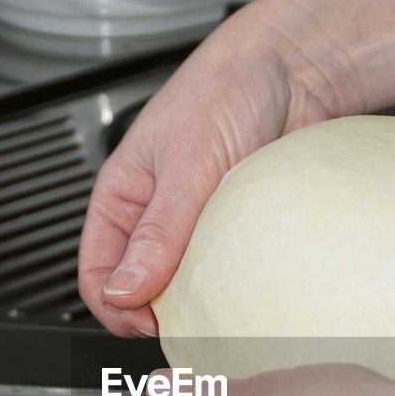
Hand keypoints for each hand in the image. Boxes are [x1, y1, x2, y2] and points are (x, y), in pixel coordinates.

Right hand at [78, 0, 362, 336]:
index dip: (118, 309)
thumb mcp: (185, 163)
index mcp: (122, 200)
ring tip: (224, 302)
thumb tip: (124, 291)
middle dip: (163, 315)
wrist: (297, 71)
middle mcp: (156, 220)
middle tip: (196, 323)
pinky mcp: (238, 233)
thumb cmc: (227, 90)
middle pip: (142, 292)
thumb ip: (157, 232)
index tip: (153, 325)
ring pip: (188, 289)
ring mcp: (199, 230)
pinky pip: (231, 275)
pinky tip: (252, 282)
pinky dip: (239, 286)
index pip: (97, 277)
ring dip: (203, 302)